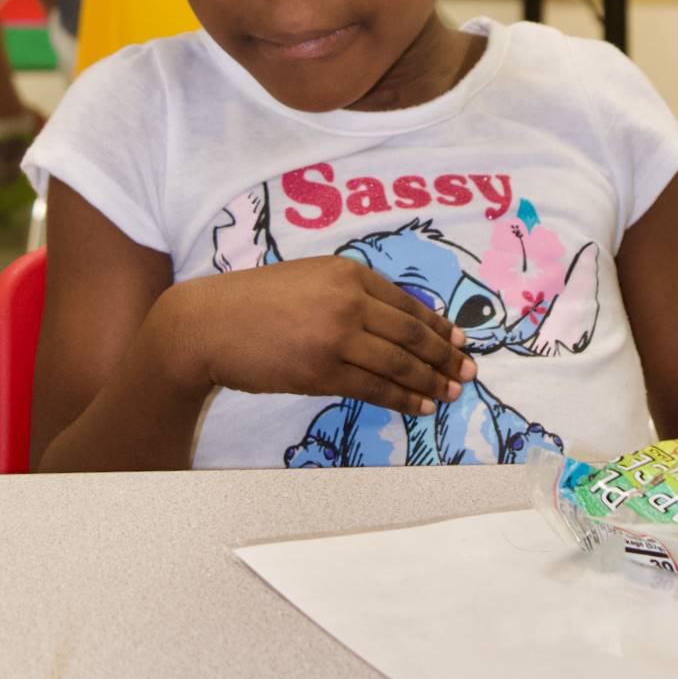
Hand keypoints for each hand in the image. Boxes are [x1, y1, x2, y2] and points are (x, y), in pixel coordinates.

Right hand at [177, 256, 476, 415]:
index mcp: (346, 273)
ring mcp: (335, 337)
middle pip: (410, 333)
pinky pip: (373, 388)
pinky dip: (401, 399)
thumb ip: (348, 294)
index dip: (437, 324)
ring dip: (429, 380)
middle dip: (443, 355)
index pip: (405, 302)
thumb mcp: (308, 279)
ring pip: (397, 363)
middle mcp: (347, 301)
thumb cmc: (255, 301)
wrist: (209, 324)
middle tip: (468, 370)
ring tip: (451, 392)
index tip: (458, 339)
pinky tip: (420, 405)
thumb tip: (391, 322)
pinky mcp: (321, 371)